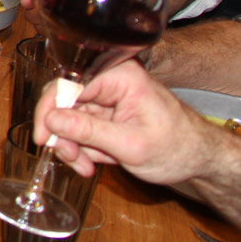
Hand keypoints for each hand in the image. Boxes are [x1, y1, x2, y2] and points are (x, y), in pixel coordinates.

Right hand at [34, 60, 216, 182]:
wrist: (198, 160)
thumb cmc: (178, 148)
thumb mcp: (130, 145)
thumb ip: (88, 132)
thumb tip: (51, 120)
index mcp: (120, 76)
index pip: (68, 83)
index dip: (50, 110)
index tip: (44, 137)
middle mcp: (110, 80)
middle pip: (64, 101)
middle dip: (64, 134)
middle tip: (70, 158)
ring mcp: (106, 96)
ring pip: (68, 117)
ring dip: (73, 145)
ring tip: (87, 166)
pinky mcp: (104, 111)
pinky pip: (79, 126)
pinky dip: (81, 147)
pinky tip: (93, 161)